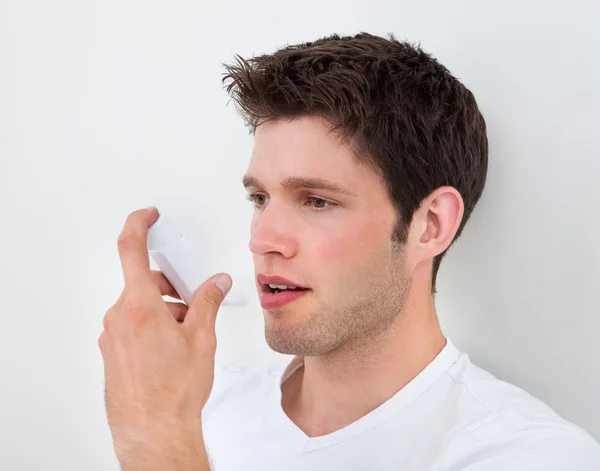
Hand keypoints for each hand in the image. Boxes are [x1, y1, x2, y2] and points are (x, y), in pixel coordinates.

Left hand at [98, 207, 230, 469]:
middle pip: (142, 281)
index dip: (139, 224)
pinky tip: (171, 347)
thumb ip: (208, 302)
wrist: (153, 432)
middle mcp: (119, 317)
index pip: (130, 249)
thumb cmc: (174, 391)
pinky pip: (131, 324)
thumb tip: (216, 283)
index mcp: (139, 307)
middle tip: (193, 299)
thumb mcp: (201, 338)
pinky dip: (152, 324)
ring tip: (187, 334)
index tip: (148, 214)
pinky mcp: (112, 350)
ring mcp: (111, 335)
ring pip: (139, 305)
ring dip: (163, 308)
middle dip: (170, 285)